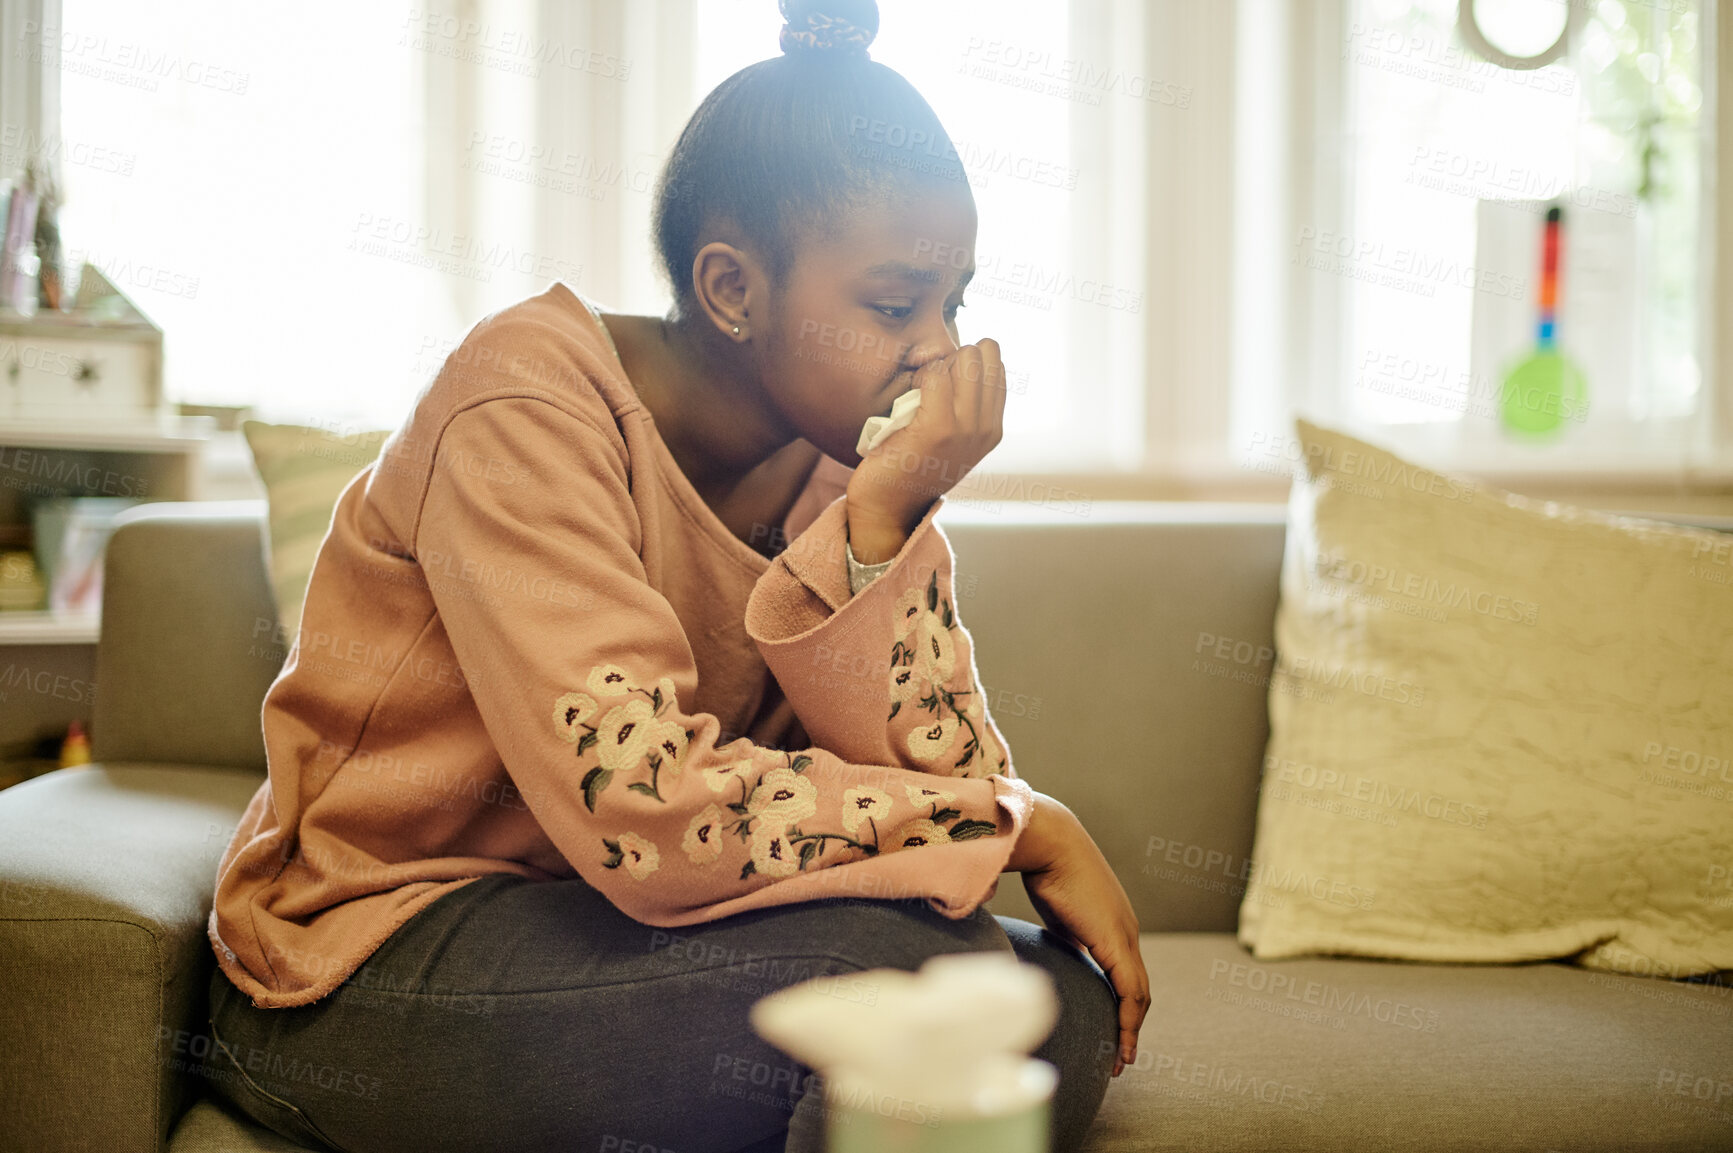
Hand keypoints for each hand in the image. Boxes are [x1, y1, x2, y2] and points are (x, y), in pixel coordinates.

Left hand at [846, 339, 1006, 542]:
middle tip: (928, 382)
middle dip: (952, 358)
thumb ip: (964, 407)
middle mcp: (985, 428)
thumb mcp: (950, 439)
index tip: (942, 383)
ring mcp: (965, 429)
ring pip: (964, 359)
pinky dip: (919, 376)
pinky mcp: (938, 428)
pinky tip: (906, 398)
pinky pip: (935, 374)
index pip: (996, 366)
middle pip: (982, 355)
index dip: (965, 362)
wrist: (887, 507)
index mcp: (992, 429)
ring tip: (917, 390)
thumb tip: (962, 359)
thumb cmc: (910, 465)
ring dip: (936, 365)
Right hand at [1007, 792, 1150, 1078]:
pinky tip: (1122, 1042)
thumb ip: (1057, 933)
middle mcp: (1125, 930)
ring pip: (1138, 994)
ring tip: (1122, 1058)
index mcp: (1110, 923)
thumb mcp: (1052, 910)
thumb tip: (1034, 948)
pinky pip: (1130, 991)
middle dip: (1129, 1023)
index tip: (1111, 1030)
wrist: (1048, 840)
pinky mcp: (1116, 942)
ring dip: (1131, 1029)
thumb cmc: (1041, 863)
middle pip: (1136, 987)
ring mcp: (1124, 935)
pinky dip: (1129, 1020)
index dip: (1121, 1004)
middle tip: (1121, 1054)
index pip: (1124, 972)